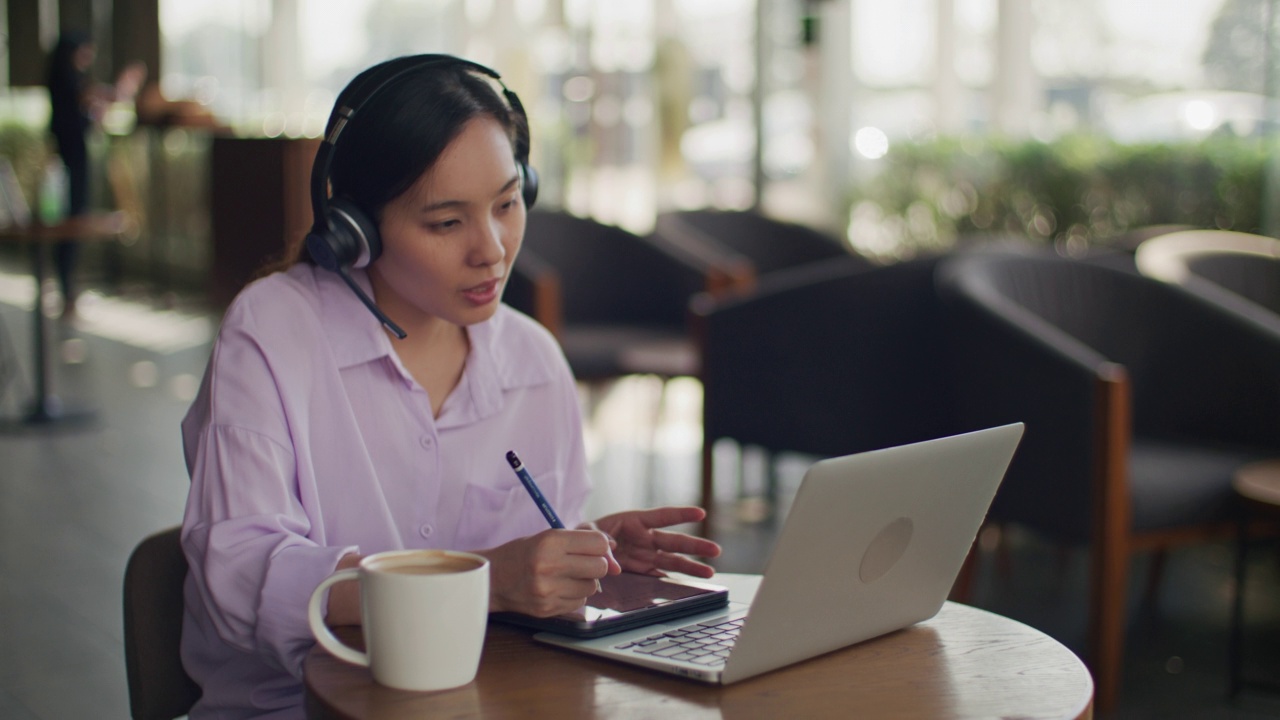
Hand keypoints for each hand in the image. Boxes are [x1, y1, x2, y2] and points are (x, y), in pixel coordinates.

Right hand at [478, 528, 615, 616]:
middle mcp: (549, 566)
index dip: (601, 546)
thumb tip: (614, 551)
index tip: (594, 548)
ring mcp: (548, 590)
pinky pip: (579, 602)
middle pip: (600, 567)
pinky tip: (558, 588)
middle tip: (582, 563)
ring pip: (592, 587)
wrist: (492, 578)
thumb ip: (581, 541)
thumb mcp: (548, 537)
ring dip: (585, 581)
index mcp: (550, 542)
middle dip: (596, 565)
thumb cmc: (523, 553)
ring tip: (566, 576)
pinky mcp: (548, 608)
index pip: (598, 544)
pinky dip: (574, 595)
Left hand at [585, 506, 720, 578]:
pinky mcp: (642, 569)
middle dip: (695, 546)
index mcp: (634, 521)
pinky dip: (673, 581)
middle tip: (715, 550)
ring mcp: (645, 554)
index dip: (681, 514)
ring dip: (692, 566)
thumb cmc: (585, 534)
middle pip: (674, 541)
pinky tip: (689, 586)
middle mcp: (645, 537)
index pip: (662, 516)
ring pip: (673, 560)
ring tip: (710, 573)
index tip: (700, 514)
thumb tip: (614, 566)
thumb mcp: (587, 533)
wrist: (579, 549)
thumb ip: (601, 546)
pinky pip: (661, 575)